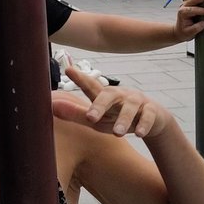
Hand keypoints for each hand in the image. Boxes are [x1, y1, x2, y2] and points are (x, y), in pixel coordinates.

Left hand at [54, 66, 172, 138]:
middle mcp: (120, 96)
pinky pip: (148, 116)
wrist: (152, 120)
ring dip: (124, 120)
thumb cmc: (117, 117)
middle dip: (100, 106)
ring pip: (130, 108)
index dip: (80, 78)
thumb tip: (51, 106)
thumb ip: (76, 113)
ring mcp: (137, 102)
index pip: (91, 87)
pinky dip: (144, 124)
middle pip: (109, 96)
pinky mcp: (152, 111)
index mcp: (105, 96)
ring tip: (118, 133)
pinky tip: (140, 133)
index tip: (69, 70)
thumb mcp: (98, 119)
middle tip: (91, 117)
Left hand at [172, 0, 203, 41]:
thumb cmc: (184, 33)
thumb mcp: (189, 34)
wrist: (178, 31)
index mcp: (183, 14)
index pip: (193, 10)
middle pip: (192, 0)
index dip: (202, 11)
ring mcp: (185, 3)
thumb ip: (196, 28)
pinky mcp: (188, 2)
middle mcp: (183, 6)